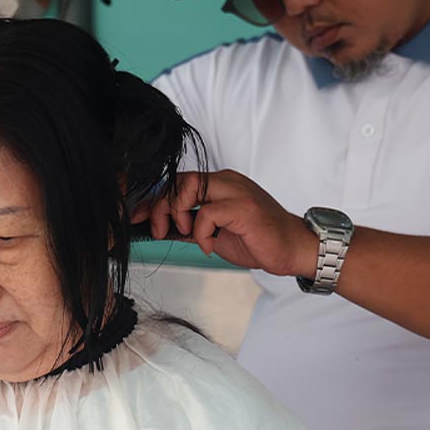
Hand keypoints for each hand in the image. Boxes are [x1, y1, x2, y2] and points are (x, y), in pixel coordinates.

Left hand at [146, 169, 316, 276]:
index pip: (178, 182)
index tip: (137, 217)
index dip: (153, 199)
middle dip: (160, 206)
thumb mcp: (214, 233)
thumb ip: (190, 226)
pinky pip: (207, 212)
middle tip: (160, 231)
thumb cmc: (257, 240)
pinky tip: (210, 246)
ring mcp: (236, 191)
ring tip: (187, 234)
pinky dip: (200, 233)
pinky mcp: (244, 207)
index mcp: (219, 184)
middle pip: (179, 180)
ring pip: (190, 186)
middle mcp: (226, 181)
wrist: (293, 249)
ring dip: (178, 214)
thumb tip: (159, 228)